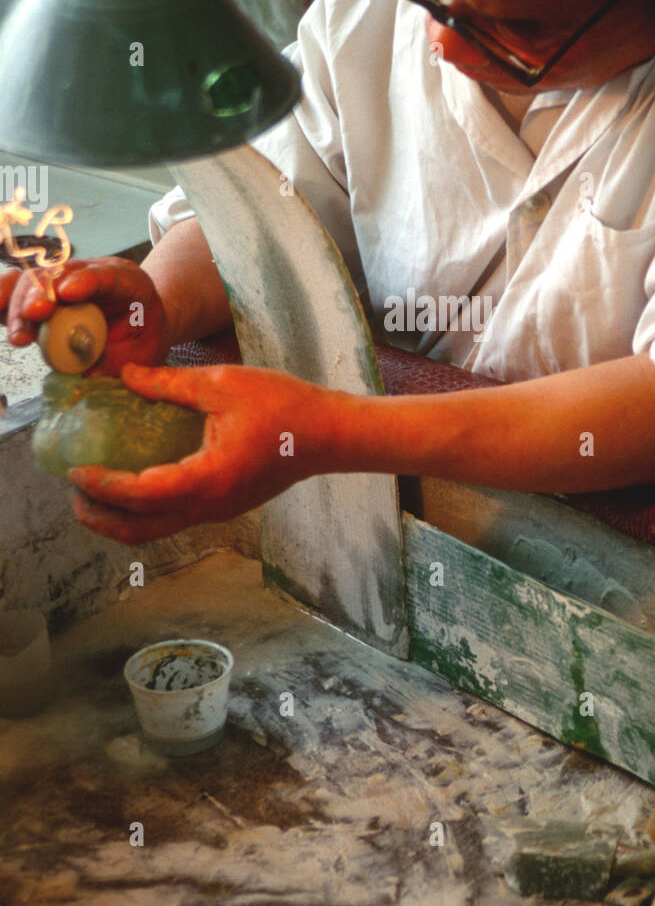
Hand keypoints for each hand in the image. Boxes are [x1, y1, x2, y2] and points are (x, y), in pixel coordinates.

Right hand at [1, 257, 171, 374]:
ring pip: (34, 281)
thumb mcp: (141, 355)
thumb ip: (116, 363)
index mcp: (129, 283)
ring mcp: (64, 282)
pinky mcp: (43, 297)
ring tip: (19, 336)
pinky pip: (16, 291)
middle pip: (61, 273)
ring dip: (19, 305)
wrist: (140, 328)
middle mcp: (93, 274)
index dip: (87, 281)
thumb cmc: (141, 341)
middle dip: (43, 294)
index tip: (68, 293)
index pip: (109, 275)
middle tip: (34, 315)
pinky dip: (3, 302)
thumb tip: (86, 372)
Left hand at [68, 361, 341, 542]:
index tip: (74, 469)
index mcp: (207, 478)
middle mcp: (210, 505)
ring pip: (155, 530)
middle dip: (99, 515)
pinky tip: (134, 481)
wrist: (330, 434)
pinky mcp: (224, 505)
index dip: (102, 485)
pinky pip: (174, 517)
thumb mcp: (223, 384)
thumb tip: (127, 375)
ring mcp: (218, 511)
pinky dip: (144, 509)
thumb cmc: (285, 406)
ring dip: (119, 517)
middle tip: (72, 490)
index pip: (139, 493)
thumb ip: (170, 384)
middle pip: (140, 529)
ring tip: (94, 492)